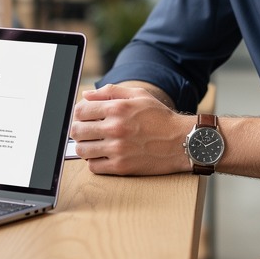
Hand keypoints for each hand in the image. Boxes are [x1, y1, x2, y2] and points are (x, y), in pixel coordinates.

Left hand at [70, 84, 192, 175]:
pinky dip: (94, 161)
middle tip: (85, 132)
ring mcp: (118, 149)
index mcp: (118, 108)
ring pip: (82, 150)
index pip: (80, 111)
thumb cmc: (160, 117)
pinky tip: (102, 155)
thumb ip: (110, 92)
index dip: (78, 114)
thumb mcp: (139, 95)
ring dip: (84, 147)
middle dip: (77, 130)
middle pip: (77, 131)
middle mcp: (116, 127)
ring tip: (92, 144)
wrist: (182, 141)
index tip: (82, 117)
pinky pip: (94, 166)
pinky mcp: (122, 167)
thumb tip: (86, 96)